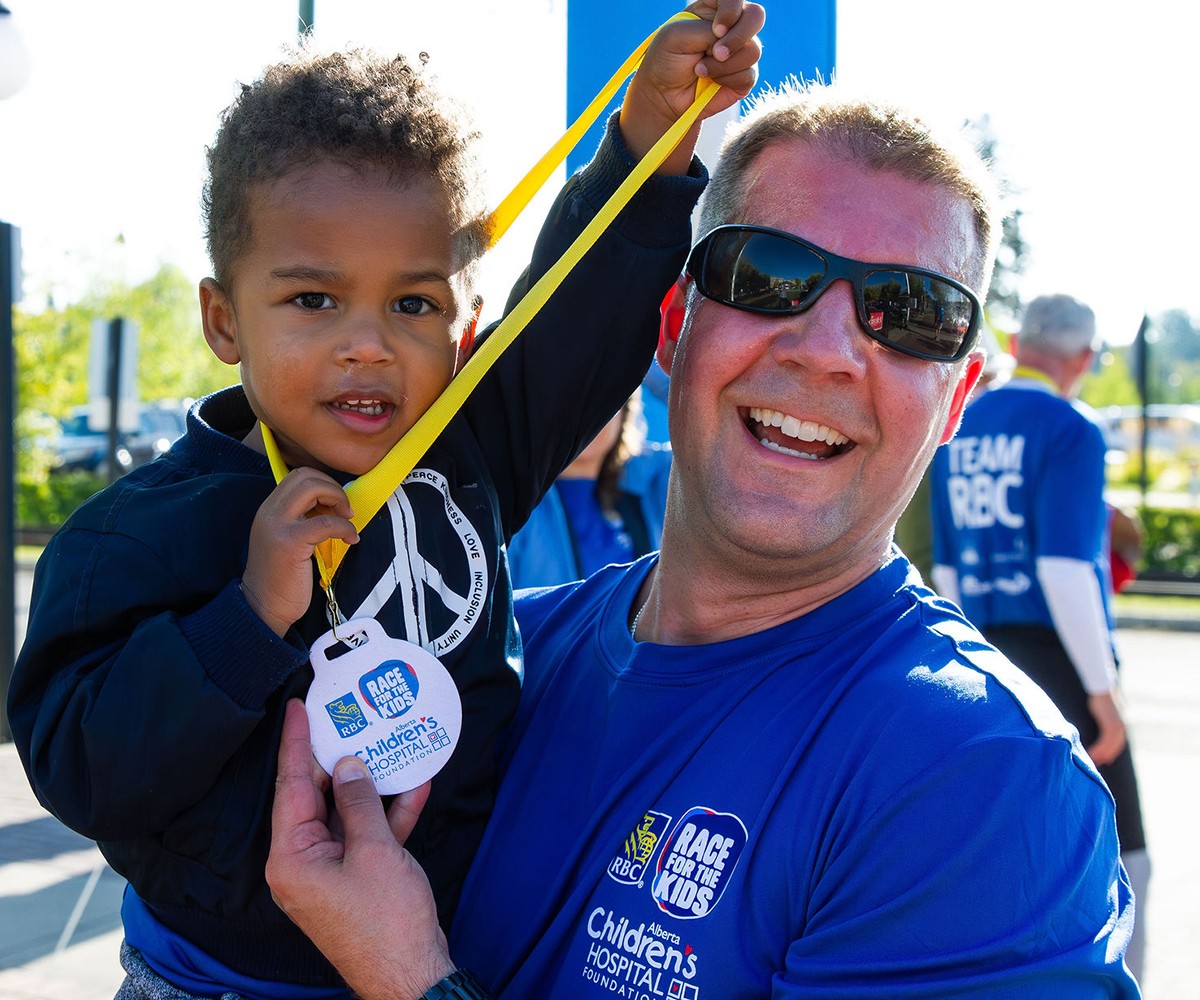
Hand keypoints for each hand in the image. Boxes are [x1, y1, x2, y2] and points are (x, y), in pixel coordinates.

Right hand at [242, 468, 359, 635]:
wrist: (263, 607)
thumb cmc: (280, 577)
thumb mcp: (285, 538)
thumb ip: (300, 519)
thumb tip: (331, 505)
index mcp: (269, 509)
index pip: (297, 475)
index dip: (323, 483)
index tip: (335, 505)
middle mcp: (269, 511)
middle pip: (305, 476)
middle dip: (333, 487)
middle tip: (345, 511)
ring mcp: (278, 525)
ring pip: (313, 488)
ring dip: (339, 499)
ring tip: (347, 520)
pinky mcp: (291, 542)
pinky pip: (326, 522)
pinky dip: (345, 526)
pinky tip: (351, 538)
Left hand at [267, 700, 452, 999]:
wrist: (412, 975)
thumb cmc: (387, 919)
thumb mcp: (375, 850)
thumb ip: (360, 801)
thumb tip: (349, 766)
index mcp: (292, 857)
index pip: (290, 786)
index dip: (295, 743)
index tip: (296, 707)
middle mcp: (303, 863)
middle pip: (316, 797)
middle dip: (335, 757)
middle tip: (344, 715)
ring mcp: (329, 871)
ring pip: (346, 813)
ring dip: (370, 784)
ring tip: (384, 741)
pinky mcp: (356, 879)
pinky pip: (367, 836)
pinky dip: (389, 813)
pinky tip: (414, 785)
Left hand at [620, 0, 764, 172]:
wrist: (665, 95)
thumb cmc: (667, 59)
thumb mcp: (677, 36)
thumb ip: (705, 31)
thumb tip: (729, 41)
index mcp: (715, 9)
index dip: (732, 10)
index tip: (716, 29)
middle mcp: (732, 26)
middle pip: (756, 17)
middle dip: (737, 37)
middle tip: (716, 53)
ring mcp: (740, 51)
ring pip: (753, 50)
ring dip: (724, 64)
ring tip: (700, 70)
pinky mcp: (744, 76)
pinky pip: (749, 74)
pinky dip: (727, 79)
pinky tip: (711, 81)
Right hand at [1085, 690, 1126, 765]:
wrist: (1102, 690)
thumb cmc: (1101, 699)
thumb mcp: (1105, 713)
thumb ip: (1106, 720)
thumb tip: (1102, 723)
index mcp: (1122, 726)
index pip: (1118, 744)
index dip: (1111, 752)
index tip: (1105, 760)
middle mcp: (1122, 728)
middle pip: (1115, 747)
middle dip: (1106, 756)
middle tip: (1097, 763)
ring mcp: (1117, 727)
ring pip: (1109, 747)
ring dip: (1100, 755)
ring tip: (1092, 760)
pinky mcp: (1110, 725)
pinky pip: (1104, 742)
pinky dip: (1098, 749)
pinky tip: (1091, 753)